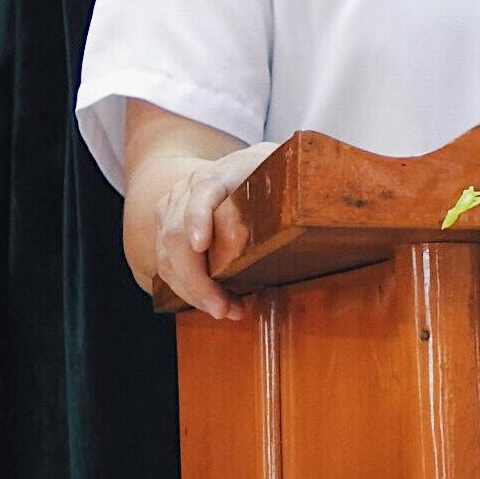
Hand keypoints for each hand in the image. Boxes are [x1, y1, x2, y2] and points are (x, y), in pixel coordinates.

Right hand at [151, 142, 278, 319]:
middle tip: (222, 308)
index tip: (200, 245)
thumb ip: (295, 178)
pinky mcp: (164, 230)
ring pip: (167, 257)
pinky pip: (167, 267)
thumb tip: (315, 196)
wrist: (227, 169)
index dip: (198, 217)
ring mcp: (171, 210)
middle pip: (177, 234)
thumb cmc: (263, 173)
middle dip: (196, 278)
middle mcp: (188, 190)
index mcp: (220, 173)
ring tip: (226, 311)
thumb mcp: (281, 168)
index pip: (203, 190)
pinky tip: (215, 304)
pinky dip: (188, 291)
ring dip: (194, 292)